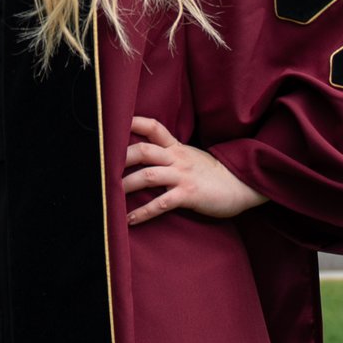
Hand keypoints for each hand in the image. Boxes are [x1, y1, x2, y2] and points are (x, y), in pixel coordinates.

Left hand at [123, 115, 265, 225]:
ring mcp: (182, 176)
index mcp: (176, 147)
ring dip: (126, 185)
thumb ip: (169, 153)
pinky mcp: (188, 195)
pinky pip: (161, 203)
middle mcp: (177, 158)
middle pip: (143, 150)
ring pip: (148, 175)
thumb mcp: (189, 156)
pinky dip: (143, 212)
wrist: (240, 184)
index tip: (113, 125)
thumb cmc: (211, 173)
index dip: (133, 122)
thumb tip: (144, 155)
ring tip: (109, 197)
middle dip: (120, 158)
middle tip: (102, 167)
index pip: (153, 127)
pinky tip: (130, 220)